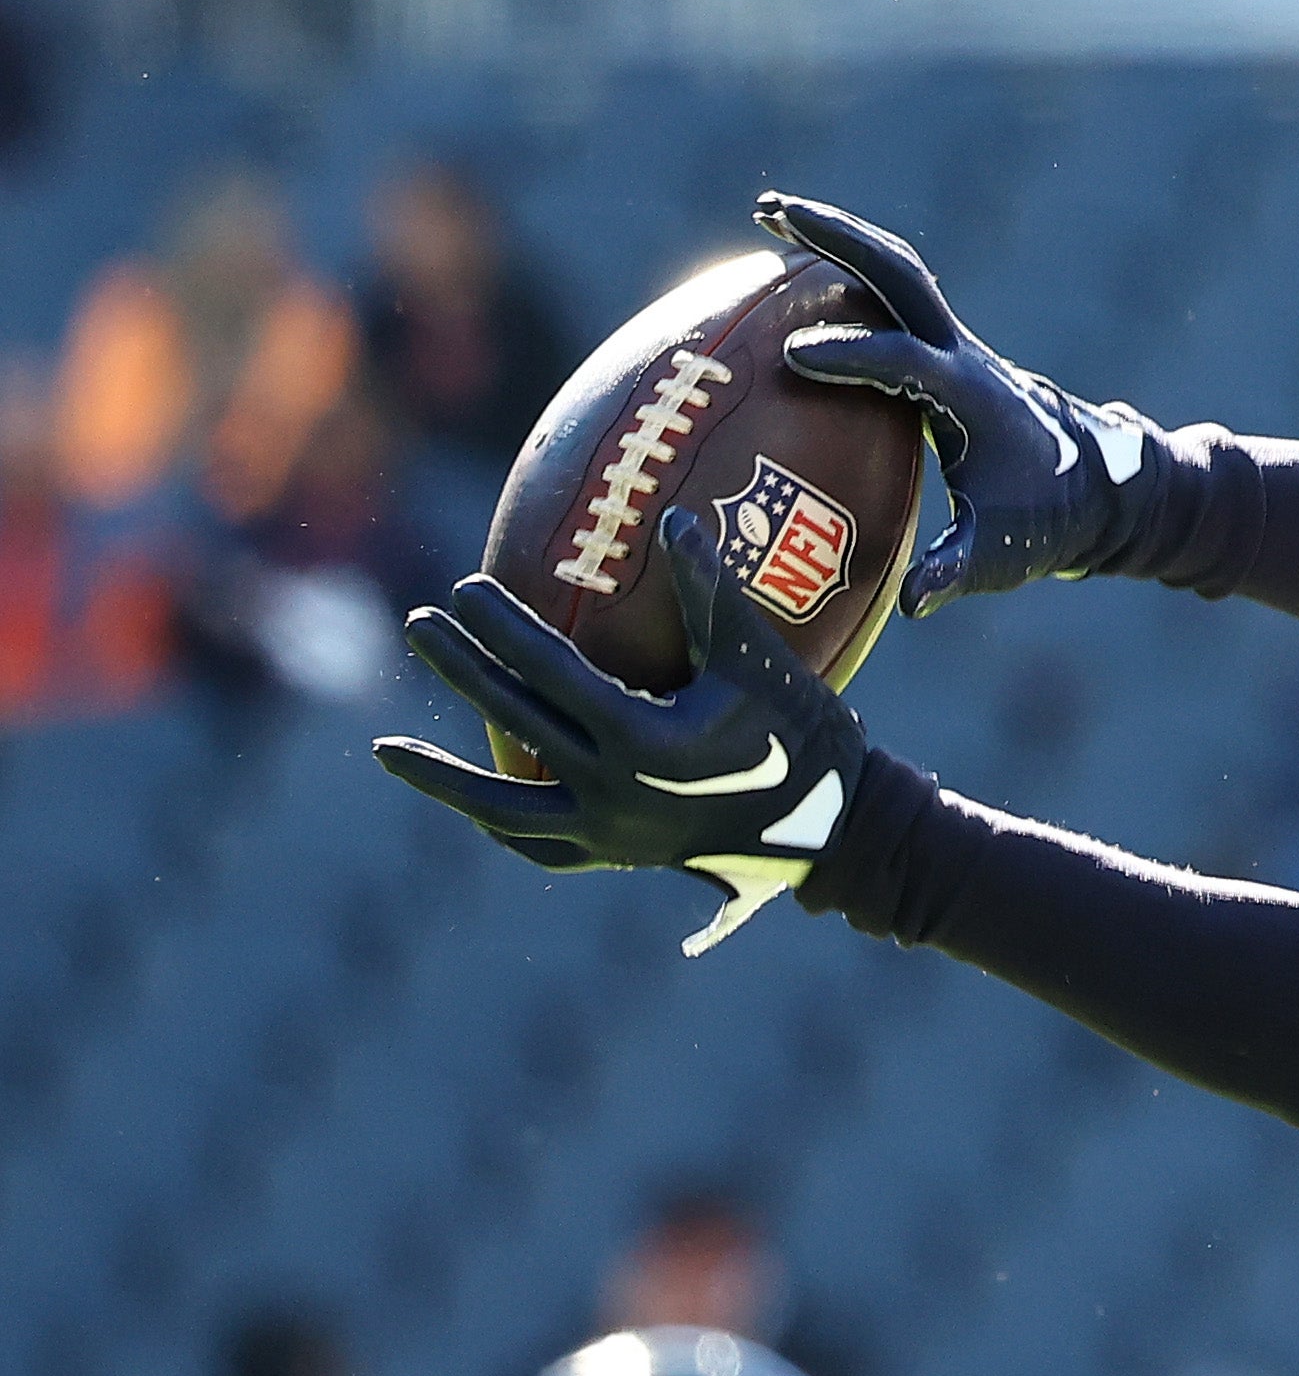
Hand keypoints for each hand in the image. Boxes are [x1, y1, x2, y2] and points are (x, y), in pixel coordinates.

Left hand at [373, 511, 868, 955]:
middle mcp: (613, 791)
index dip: (502, 626)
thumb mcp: (758, 659)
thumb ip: (709, 591)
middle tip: (418, 623)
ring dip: (441, 778)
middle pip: (514, 721)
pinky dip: (500, 825)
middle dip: (461, 668)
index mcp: (642, 739)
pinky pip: (540, 845)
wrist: (836, 830)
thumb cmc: (804, 734)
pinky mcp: (618, 858)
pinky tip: (470, 807)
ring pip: (503, 808)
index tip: (464, 586)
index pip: (550, 672)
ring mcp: (611, 834)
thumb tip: (671, 517)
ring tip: (385, 752)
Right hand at [754, 191, 1160, 616]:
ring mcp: (958, 346)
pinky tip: (796, 275)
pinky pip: (894, 296)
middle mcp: (965, 357)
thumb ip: (955, 572)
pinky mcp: (948, 351)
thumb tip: (913, 603)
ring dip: (839, 240)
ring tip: (770, 217)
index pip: (907, 362)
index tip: (794, 358)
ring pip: (897, 271)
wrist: (1099, 486)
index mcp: (972, 398)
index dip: (854, 357)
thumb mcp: (1000, 554)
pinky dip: (849, 274)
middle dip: (837, 240)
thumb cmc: (1045, 521)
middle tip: (768, 213)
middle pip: (901, 275)